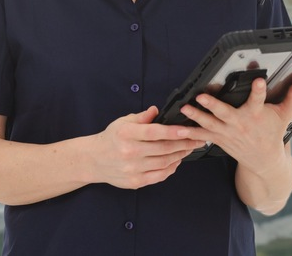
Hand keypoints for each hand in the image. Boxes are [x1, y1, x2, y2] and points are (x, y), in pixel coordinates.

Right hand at [84, 106, 201, 189]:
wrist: (94, 160)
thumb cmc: (112, 138)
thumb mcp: (123, 122)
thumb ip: (142, 117)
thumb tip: (157, 110)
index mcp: (126, 134)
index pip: (154, 132)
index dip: (173, 131)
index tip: (188, 129)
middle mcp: (129, 153)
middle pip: (163, 149)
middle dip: (184, 143)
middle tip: (197, 138)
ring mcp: (132, 169)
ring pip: (164, 163)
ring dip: (180, 155)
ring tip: (189, 148)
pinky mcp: (135, 181)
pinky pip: (159, 176)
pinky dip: (171, 168)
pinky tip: (176, 160)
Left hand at [178, 78, 291, 172]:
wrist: (264, 161)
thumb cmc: (273, 134)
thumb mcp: (285, 116)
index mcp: (257, 115)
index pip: (259, 100)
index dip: (259, 91)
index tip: (258, 81)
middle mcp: (241, 124)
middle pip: (226, 113)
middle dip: (214, 105)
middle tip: (202, 97)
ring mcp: (228, 133)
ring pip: (210, 124)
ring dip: (196, 117)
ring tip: (185, 108)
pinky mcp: (219, 139)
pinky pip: (202, 135)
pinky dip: (190, 132)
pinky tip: (177, 128)